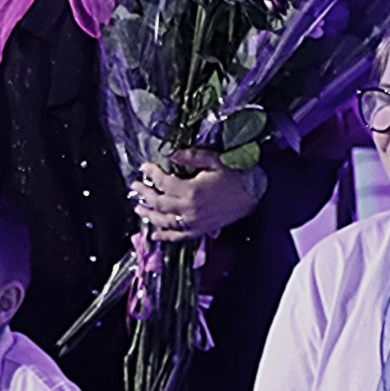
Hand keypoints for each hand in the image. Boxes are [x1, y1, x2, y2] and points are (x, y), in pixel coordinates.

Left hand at [131, 149, 261, 241]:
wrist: (254, 194)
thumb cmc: (236, 175)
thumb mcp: (214, 160)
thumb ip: (192, 157)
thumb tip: (171, 154)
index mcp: (192, 190)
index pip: (163, 182)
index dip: (151, 174)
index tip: (144, 167)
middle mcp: (189, 209)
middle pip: (159, 202)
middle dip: (144, 193)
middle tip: (135, 186)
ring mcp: (194, 222)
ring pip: (164, 221)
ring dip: (149, 215)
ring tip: (139, 208)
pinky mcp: (200, 230)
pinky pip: (178, 236)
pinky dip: (165, 236)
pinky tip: (155, 234)